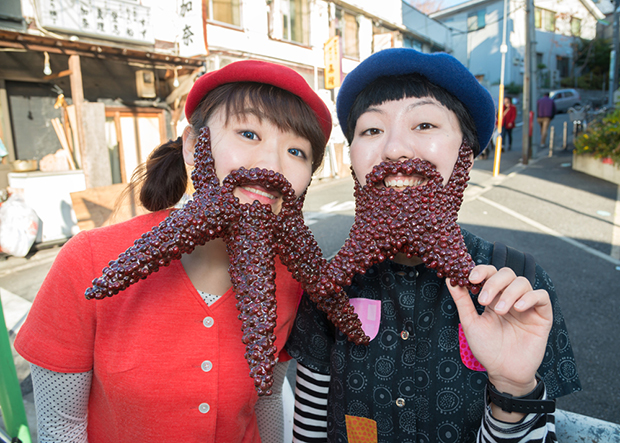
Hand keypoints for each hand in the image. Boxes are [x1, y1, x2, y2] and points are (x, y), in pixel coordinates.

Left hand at [447, 265, 552, 395]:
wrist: (504, 372)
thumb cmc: (487, 348)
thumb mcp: (470, 322)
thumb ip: (462, 301)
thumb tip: (450, 279)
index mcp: (493, 297)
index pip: (490, 273)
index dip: (482, 270)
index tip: (471, 278)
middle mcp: (510, 298)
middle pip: (506, 274)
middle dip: (494, 283)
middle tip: (483, 300)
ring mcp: (527, 306)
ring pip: (523, 282)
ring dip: (509, 293)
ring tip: (499, 311)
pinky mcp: (542, 316)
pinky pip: (542, 296)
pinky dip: (530, 298)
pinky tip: (518, 309)